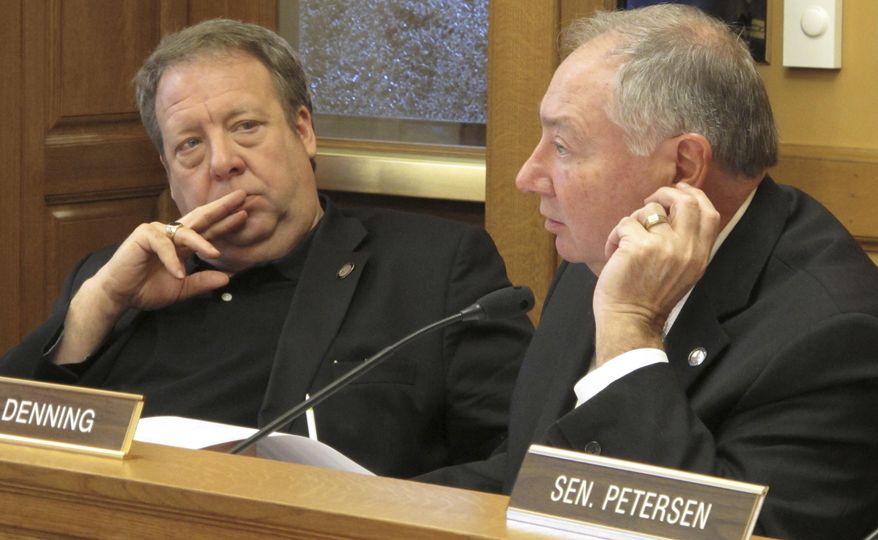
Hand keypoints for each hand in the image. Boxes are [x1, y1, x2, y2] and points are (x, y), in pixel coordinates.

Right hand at [54, 190, 248, 364]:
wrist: (120, 295)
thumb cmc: (146, 289)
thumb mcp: (182, 288)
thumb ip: (202, 282)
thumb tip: (228, 278)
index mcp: (183, 244)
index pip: (208, 230)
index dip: (225, 223)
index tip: (244, 215)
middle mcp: (172, 234)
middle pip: (201, 218)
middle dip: (221, 208)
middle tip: (241, 197)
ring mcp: (158, 232)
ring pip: (185, 232)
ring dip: (201, 242)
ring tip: (215, 254)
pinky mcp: (143, 236)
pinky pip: (163, 246)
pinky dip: (172, 260)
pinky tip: (178, 273)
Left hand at [592, 183, 719, 365]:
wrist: (630, 321)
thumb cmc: (648, 298)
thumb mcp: (681, 272)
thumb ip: (684, 244)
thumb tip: (674, 210)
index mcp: (699, 256)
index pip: (710, 213)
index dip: (695, 195)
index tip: (678, 191)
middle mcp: (686, 249)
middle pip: (686, 201)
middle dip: (665, 193)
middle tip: (648, 202)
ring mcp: (663, 246)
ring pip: (650, 210)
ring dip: (633, 221)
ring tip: (625, 243)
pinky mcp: (639, 246)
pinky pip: (625, 223)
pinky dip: (614, 236)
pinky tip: (613, 253)